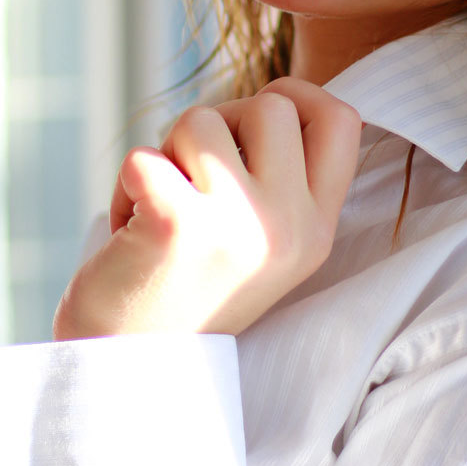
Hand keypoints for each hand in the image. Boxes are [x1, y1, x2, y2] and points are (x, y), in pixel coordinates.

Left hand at [52, 79, 361, 338]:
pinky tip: (128, 233)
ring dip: (165, 155)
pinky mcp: (178, 224)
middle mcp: (289, 227)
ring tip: (158, 213)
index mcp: (316, 230)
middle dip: (219, 123)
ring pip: (201, 120)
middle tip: (192, 177)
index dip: (300, 94)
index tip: (258, 113)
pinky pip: (142, 156)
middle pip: (270, 106)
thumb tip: (276, 97)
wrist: (134, 371)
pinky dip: (122, 187)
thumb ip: (280, 178)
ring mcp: (238, 226)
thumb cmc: (189, 290)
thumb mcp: (262, 241)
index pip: (344, 120)